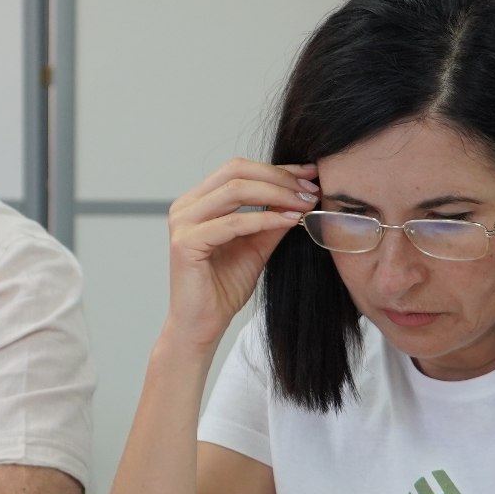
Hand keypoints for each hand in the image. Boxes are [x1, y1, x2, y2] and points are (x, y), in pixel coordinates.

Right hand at [165, 158, 318, 351]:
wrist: (203, 324)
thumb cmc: (223, 287)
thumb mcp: (257, 245)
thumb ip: (271, 218)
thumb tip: (301, 193)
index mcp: (197, 202)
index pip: (239, 170)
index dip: (277, 169)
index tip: (311, 175)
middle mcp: (185, 207)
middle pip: (236, 171)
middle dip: (279, 177)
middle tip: (311, 189)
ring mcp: (182, 223)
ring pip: (235, 190)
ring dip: (277, 194)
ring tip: (305, 204)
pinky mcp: (186, 243)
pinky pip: (233, 223)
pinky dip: (265, 219)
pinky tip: (289, 221)